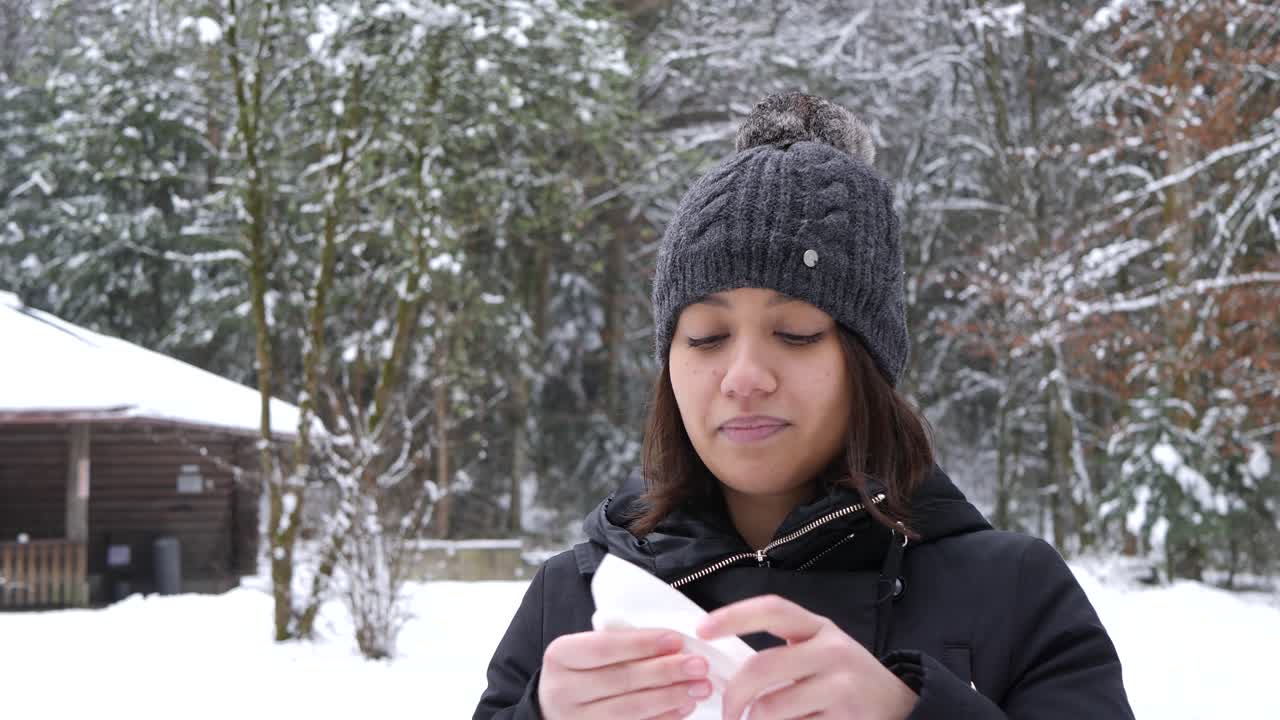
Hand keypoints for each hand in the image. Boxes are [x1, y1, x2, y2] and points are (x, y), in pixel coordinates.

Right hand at [539, 628, 713, 718]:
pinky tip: (684, 707)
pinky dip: (664, 718)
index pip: (605, 647)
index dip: (643, 644)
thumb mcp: (587, 650)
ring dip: (671, 697)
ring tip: (699, 687)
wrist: (557, 708)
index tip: (676, 640)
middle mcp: (562, 691)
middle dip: (665, 671)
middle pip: (621, 680)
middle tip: (698, 664)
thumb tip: (673, 645)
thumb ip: (621, 644)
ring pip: (631, 709)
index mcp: (560, 656)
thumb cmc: (581, 672)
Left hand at [696, 595, 916, 719]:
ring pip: (771, 709)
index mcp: (818, 628)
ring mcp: (842, 687)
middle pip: (762, 667)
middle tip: (727, 712)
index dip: (733, 616)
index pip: (772, 609)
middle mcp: (832, 651)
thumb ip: (781, 655)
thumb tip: (723, 673)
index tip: (702, 629)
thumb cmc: (845, 678)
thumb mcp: (820, 652)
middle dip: (733, 695)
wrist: (902, 705)